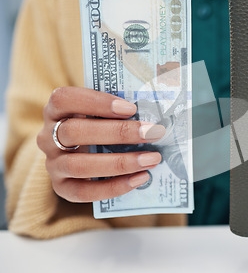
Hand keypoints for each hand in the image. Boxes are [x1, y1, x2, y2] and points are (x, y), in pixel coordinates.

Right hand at [37, 87, 165, 202]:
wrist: (87, 155)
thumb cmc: (102, 125)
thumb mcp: (106, 111)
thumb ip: (122, 108)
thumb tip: (155, 108)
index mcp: (56, 109)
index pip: (65, 99)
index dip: (97, 102)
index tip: (131, 108)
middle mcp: (47, 136)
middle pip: (74, 132)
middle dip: (118, 132)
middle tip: (152, 132)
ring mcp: (53, 163)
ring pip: (79, 165)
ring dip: (121, 162)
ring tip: (152, 158)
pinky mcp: (61, 187)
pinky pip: (84, 192)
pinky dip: (114, 187)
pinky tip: (141, 178)